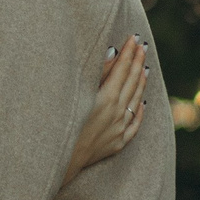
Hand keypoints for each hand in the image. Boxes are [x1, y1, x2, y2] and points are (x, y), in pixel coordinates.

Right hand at [67, 35, 149, 179]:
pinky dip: (139, 112)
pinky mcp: (116, 144)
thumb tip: (113, 52)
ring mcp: (118, 130)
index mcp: (105, 100)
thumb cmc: (57, 124)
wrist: (55, 161)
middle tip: (142, 46)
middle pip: (131, 83)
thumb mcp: (76, 95)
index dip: (128, 53)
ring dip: (140, 82)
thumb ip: (97, 74)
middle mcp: (116, 114)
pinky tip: (142, 103)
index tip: (133, 38)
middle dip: (137, 62)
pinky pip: (134, 125)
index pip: (122, 70)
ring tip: (145, 67)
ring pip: (135, 101)